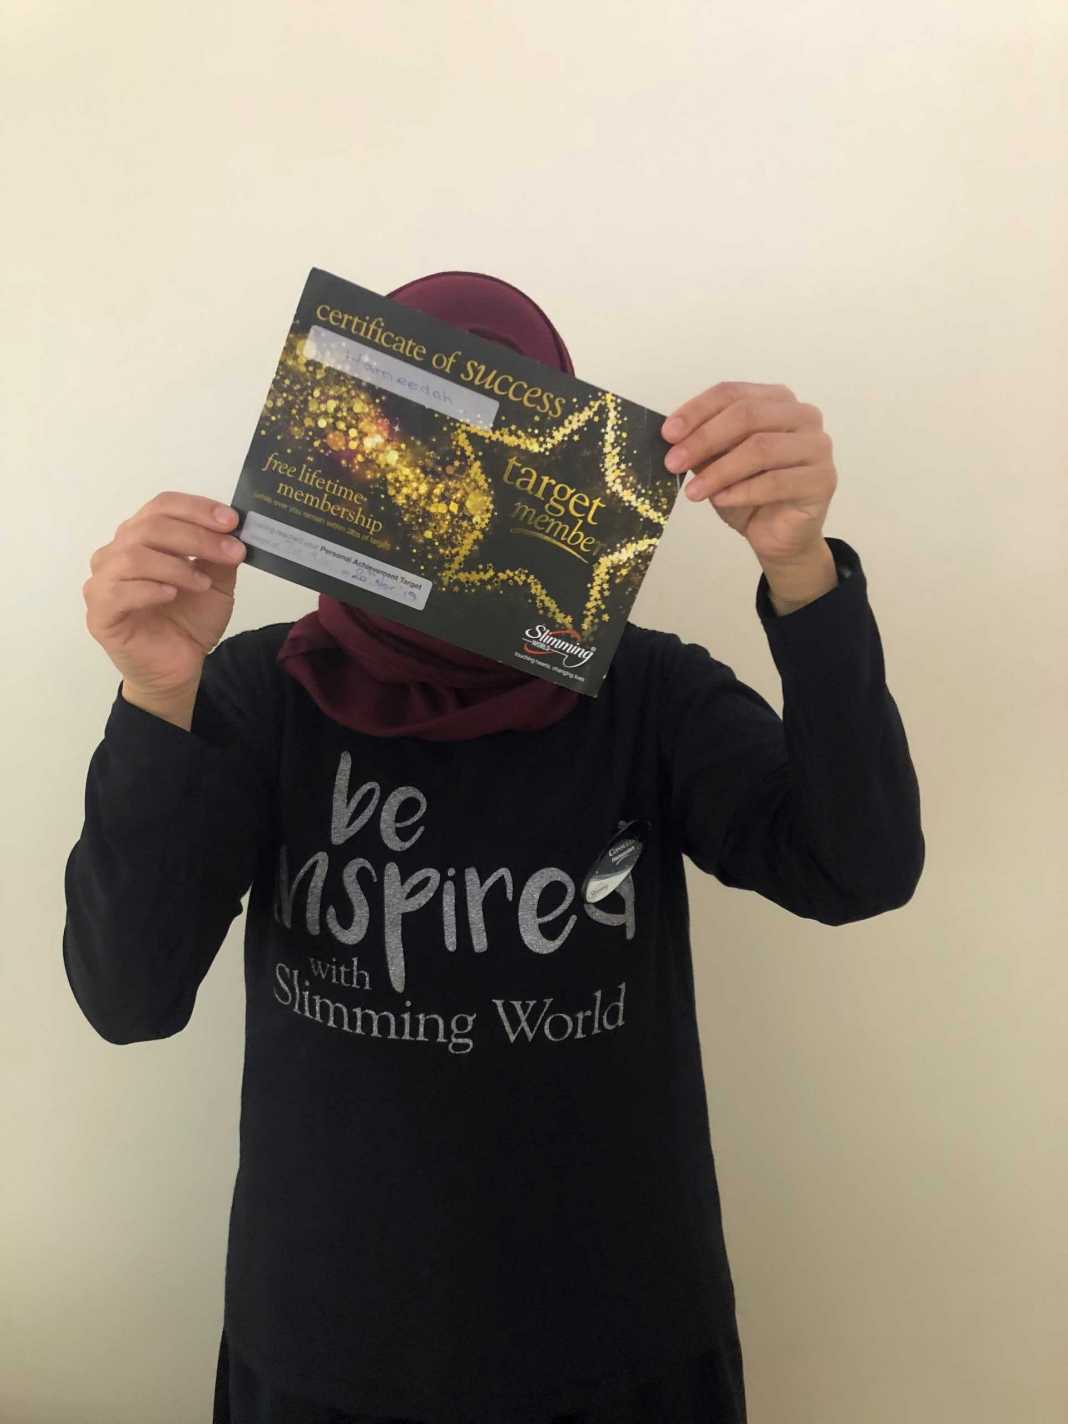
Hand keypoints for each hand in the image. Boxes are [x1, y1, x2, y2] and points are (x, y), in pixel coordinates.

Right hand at [83, 491, 246, 700]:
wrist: (178, 669)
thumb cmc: (189, 622)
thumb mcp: (217, 584)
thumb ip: (220, 557)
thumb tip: (232, 530)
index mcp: (143, 538)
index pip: (162, 506)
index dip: (197, 508)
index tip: (232, 521)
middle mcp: (118, 552)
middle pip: (150, 526)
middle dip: (197, 537)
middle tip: (231, 552)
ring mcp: (104, 581)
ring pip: (133, 555)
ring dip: (176, 566)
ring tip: (203, 583)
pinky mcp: (100, 612)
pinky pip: (117, 591)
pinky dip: (149, 589)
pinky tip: (172, 595)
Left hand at [661, 381, 836, 565]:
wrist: (777, 536)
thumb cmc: (749, 494)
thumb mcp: (717, 464)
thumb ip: (703, 444)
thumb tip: (673, 435)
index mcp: (776, 401)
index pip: (732, 393)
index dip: (696, 411)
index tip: (667, 434)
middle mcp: (803, 415)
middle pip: (747, 415)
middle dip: (703, 439)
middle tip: (673, 463)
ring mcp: (817, 446)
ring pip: (760, 448)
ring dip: (719, 471)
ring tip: (692, 492)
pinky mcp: (823, 480)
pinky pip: (776, 482)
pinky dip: (741, 491)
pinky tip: (720, 500)